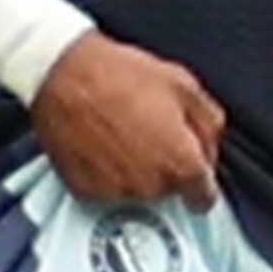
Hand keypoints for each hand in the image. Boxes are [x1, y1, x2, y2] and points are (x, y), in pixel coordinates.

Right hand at [27, 30, 222, 208]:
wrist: (63, 74)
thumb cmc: (120, 75)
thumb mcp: (183, 84)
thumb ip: (208, 123)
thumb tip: (208, 145)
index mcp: (182, 162)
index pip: (204, 197)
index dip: (201, 181)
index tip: (193, 171)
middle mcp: (150, 185)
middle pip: (170, 189)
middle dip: (166, 165)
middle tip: (149, 130)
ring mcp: (116, 190)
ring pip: (138, 190)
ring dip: (136, 170)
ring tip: (122, 132)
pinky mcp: (85, 190)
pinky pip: (107, 188)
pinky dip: (107, 173)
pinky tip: (102, 143)